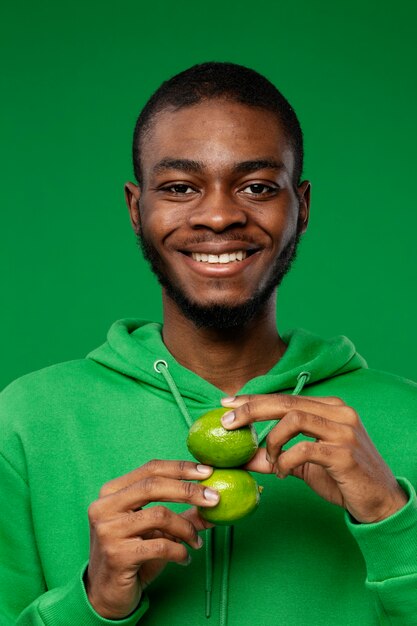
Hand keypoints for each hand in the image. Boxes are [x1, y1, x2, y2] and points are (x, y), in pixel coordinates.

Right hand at [85, 460, 217, 618]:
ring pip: (160, 515)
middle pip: (153, 485)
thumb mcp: (156, 530)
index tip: (208, 471)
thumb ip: (183, 515)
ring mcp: (108, 530)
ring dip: (186, 529)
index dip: (181, 468)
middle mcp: (105, 507)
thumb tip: (216, 503)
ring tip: (197, 542)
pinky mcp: (117, 555)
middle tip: (215, 498)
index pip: (150, 469)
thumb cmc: (132, 556)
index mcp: (112, 492)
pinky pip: (160, 545)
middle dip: (188, 490)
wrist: (105, 595)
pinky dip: (180, 551)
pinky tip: (185, 558)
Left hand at [221, 394, 406, 523]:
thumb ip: (275, 456)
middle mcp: (338, 412)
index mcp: (330, 408)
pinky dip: (285, 461)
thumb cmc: (342, 478)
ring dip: (272, 441)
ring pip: (294, 420)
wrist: (380, 502)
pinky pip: (303, 449)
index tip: (227, 404)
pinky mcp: (344, 453)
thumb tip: (241, 458)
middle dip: (251, 410)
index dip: (254, 399)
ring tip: (269, 459)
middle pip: (286, 402)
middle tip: (227, 422)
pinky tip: (283, 473)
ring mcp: (343, 431)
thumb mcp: (303, 464)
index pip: (285, 398)